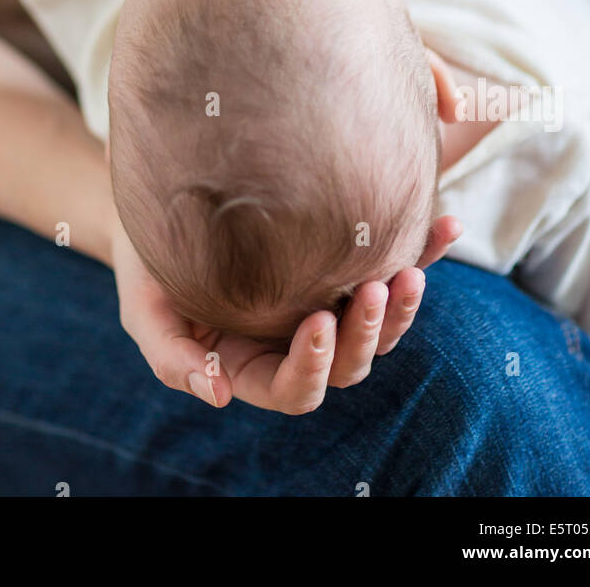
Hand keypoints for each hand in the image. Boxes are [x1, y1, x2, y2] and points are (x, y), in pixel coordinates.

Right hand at [112, 212, 460, 412]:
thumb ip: (172, 357)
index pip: (296, 388)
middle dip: (366, 333)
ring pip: (378, 323)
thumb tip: (217, 395)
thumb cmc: (148, 257)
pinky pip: (392, 257)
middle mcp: (296, 338)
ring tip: (410, 272)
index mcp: (254, 363)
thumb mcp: (143, 307)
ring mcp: (324, 296)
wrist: (162, 193)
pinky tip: (446, 227)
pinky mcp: (345, 254)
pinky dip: (425, 248)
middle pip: (349, 362)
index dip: (312, 366)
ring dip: (401, 305)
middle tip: (371, 289)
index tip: (315, 322)